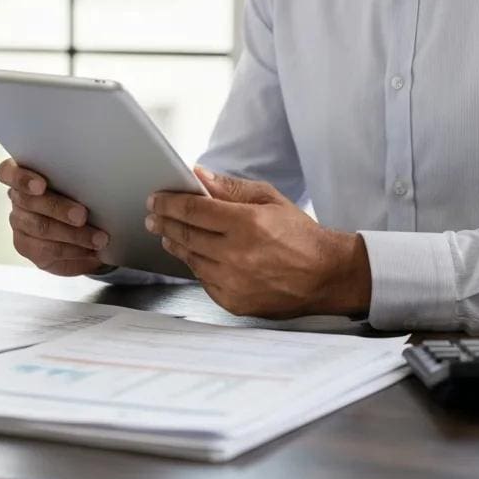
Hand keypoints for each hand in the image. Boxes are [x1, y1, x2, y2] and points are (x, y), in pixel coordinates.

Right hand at [0, 158, 109, 275]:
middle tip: (83, 216)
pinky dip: (73, 250)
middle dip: (59, 209)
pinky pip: (47, 250)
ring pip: (41, 228)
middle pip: (29, 203)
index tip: (41, 186)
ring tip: (98, 239)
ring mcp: (20, 223)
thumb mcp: (80, 179)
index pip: (8, 172)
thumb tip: (101, 175)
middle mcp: (18, 198)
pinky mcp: (27, 247)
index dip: (22, 179)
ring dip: (73, 235)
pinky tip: (90, 251)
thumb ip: (78, 176)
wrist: (82, 223)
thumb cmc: (80, 190)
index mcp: (24, 172)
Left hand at [145, 167, 370, 318]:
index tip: (156, 199)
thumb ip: (231, 188)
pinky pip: (204, 280)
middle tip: (154, 215)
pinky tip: (195, 254)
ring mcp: (233, 281)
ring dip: (176, 243)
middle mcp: (236, 254)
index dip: (169, 202)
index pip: (193, 210)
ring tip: (169, 233)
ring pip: (191, 259)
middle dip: (164, 222)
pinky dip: (196, 265)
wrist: (325, 275)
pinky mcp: (233, 302)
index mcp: (246, 223)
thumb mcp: (270, 199)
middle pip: (185, 234)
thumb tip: (200, 176)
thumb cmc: (300, 234)